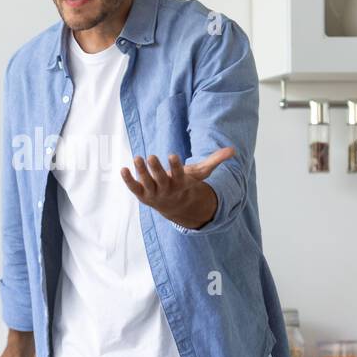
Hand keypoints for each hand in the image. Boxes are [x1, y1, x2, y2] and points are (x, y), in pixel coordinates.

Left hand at [120, 147, 234, 229]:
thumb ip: (215, 161)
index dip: (175, 166)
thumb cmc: (187, 184)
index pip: (178, 175)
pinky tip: (123, 169)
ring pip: (146, 183)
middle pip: (161, 179)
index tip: (173, 155)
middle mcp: (166, 189)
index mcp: (180, 184)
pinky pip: (134, 188)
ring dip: (141, 172)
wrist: (175, 206)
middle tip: (151, 156)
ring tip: (137, 157)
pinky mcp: (143, 194)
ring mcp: (153, 193)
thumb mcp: (201, 174)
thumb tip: (233, 150)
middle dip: (156, 169)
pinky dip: (128, 180)